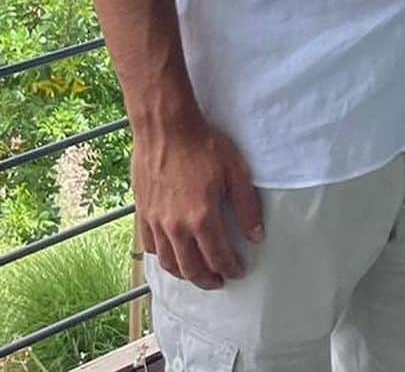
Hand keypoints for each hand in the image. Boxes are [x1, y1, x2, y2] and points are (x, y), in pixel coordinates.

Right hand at [133, 116, 262, 289]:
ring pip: (169, 263)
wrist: (167, 129)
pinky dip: (162, 258)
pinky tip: (172, 255)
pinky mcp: (143, 214)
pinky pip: (150, 247)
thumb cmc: (205, 146)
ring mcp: (156, 222)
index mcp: (202, 218)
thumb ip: (247, 206)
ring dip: (185, 274)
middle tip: (219, 281)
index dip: (231, 268)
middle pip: (192, 269)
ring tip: (198, 274)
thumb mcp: (236, 171)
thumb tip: (256, 236)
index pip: (218, 257)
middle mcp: (176, 227)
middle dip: (208, 280)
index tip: (238, 272)